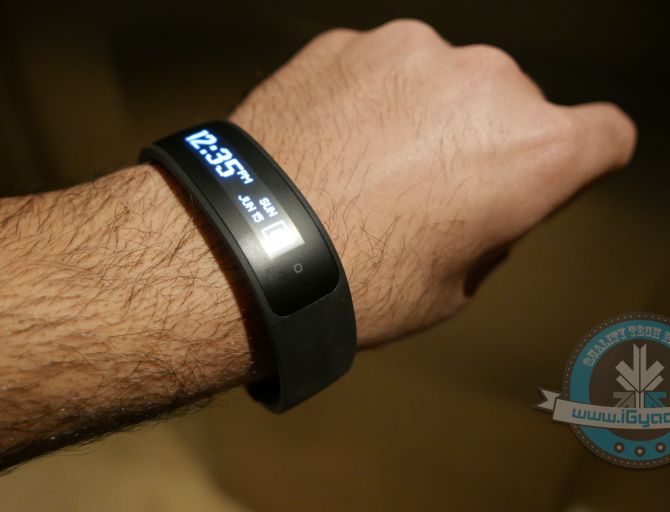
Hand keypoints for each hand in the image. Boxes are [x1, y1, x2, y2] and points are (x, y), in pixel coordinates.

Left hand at [230, 20, 635, 345]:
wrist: (247, 251)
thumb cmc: (353, 284)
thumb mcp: (453, 287)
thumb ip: (493, 229)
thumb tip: (488, 204)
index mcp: (531, 152)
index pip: (604, 136)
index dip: (580, 160)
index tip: (556, 173)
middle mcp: (483, 84)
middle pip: (517, 104)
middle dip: (489, 141)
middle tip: (434, 189)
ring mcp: (411, 53)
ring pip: (445, 81)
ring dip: (427, 115)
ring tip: (372, 169)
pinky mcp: (347, 43)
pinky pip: (381, 70)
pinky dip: (370, 99)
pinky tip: (334, 145)